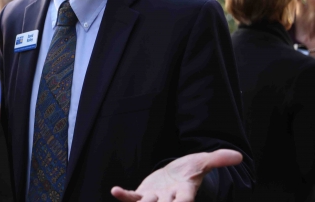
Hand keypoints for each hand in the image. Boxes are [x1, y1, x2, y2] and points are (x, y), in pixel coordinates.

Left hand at [111, 149, 241, 201]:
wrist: (174, 174)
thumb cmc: (190, 170)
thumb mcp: (202, 161)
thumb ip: (217, 159)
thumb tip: (237, 155)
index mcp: (185, 192)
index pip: (184, 200)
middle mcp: (169, 199)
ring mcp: (154, 199)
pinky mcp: (141, 195)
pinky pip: (131, 198)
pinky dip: (124, 196)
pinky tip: (115, 191)